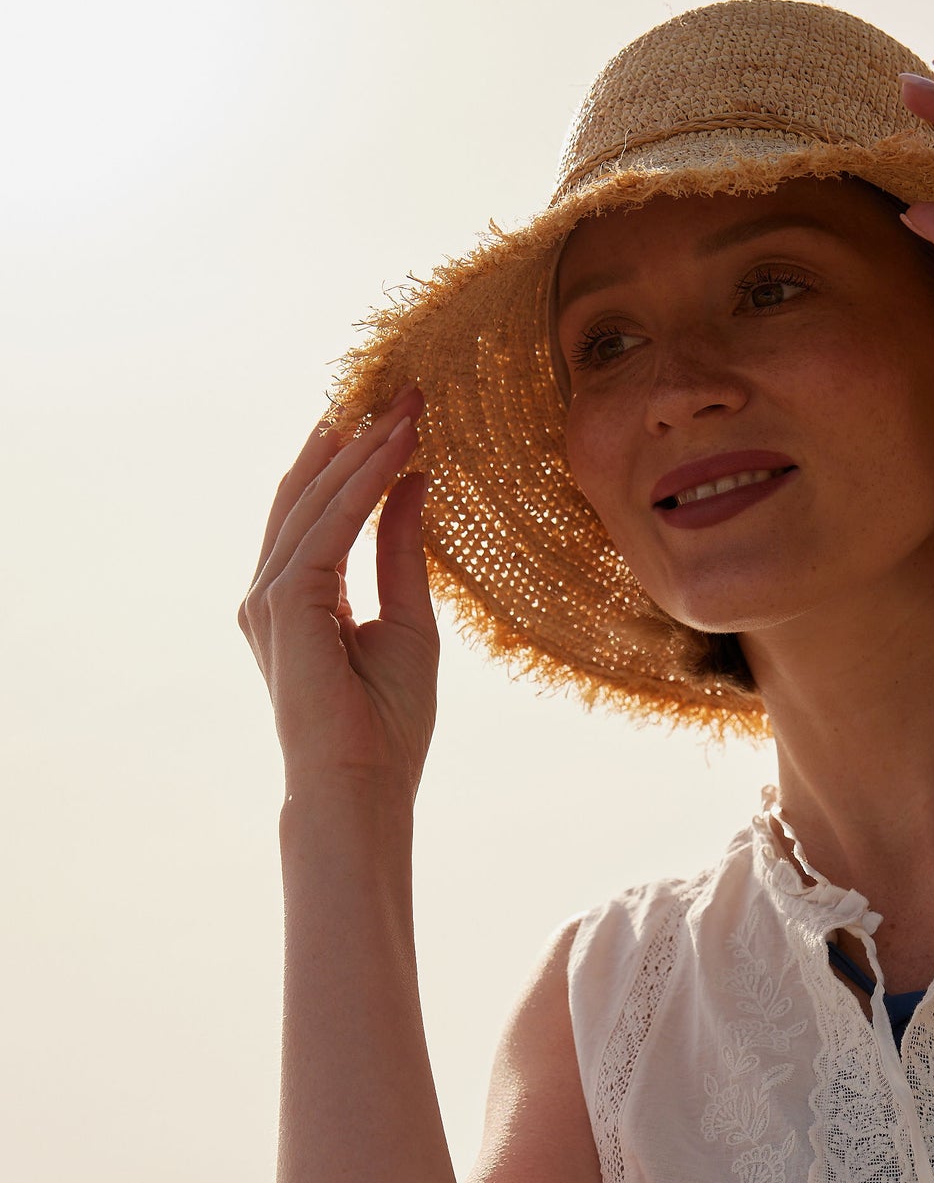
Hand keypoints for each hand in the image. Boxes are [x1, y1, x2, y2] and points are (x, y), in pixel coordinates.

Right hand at [239, 390, 438, 804]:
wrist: (363, 789)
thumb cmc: (387, 729)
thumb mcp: (409, 622)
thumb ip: (401, 552)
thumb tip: (413, 480)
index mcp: (300, 600)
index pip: (324, 513)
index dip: (361, 462)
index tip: (406, 419)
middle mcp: (274, 593)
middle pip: (311, 496)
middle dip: (357, 440)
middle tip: (405, 393)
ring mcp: (272, 598)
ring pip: (316, 503)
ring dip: (362, 451)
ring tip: (406, 408)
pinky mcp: (285, 605)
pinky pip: (328, 528)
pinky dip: (363, 486)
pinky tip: (396, 452)